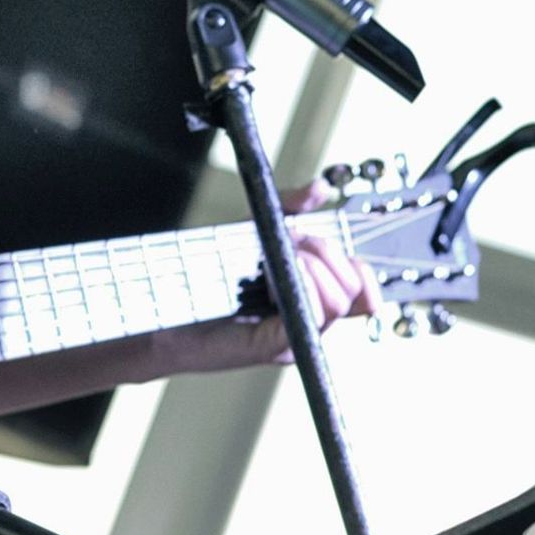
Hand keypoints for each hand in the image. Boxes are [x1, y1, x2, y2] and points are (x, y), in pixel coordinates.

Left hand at [151, 178, 381, 375]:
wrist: (169, 299)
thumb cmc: (210, 270)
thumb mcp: (257, 228)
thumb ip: (291, 207)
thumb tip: (321, 189)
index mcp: (312, 298)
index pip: (364, 294)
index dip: (365, 271)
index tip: (338, 244)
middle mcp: (310, 321)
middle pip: (354, 292)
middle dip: (330, 252)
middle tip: (296, 237)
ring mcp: (296, 336)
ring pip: (338, 303)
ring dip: (316, 265)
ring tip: (285, 251)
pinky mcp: (277, 345)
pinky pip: (312, 316)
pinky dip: (305, 285)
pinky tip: (283, 268)